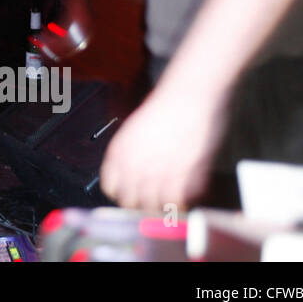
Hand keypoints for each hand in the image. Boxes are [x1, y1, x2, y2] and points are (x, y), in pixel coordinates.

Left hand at [99, 82, 227, 211]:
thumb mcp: (136, 129)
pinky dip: (184, 202)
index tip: (132, 194)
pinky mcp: (186, 177)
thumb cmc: (167, 106)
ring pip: (154, 207)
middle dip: (141, 204)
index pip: (110, 188)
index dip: (122, 192)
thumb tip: (134, 178)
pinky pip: (180, 203)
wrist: (191, 94)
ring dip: (162, 206)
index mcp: (118, 152)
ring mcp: (160, 173)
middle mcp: (135, 165)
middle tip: (154, 200)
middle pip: (130, 202)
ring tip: (171, 198)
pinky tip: (188, 193)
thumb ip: (131, 155)